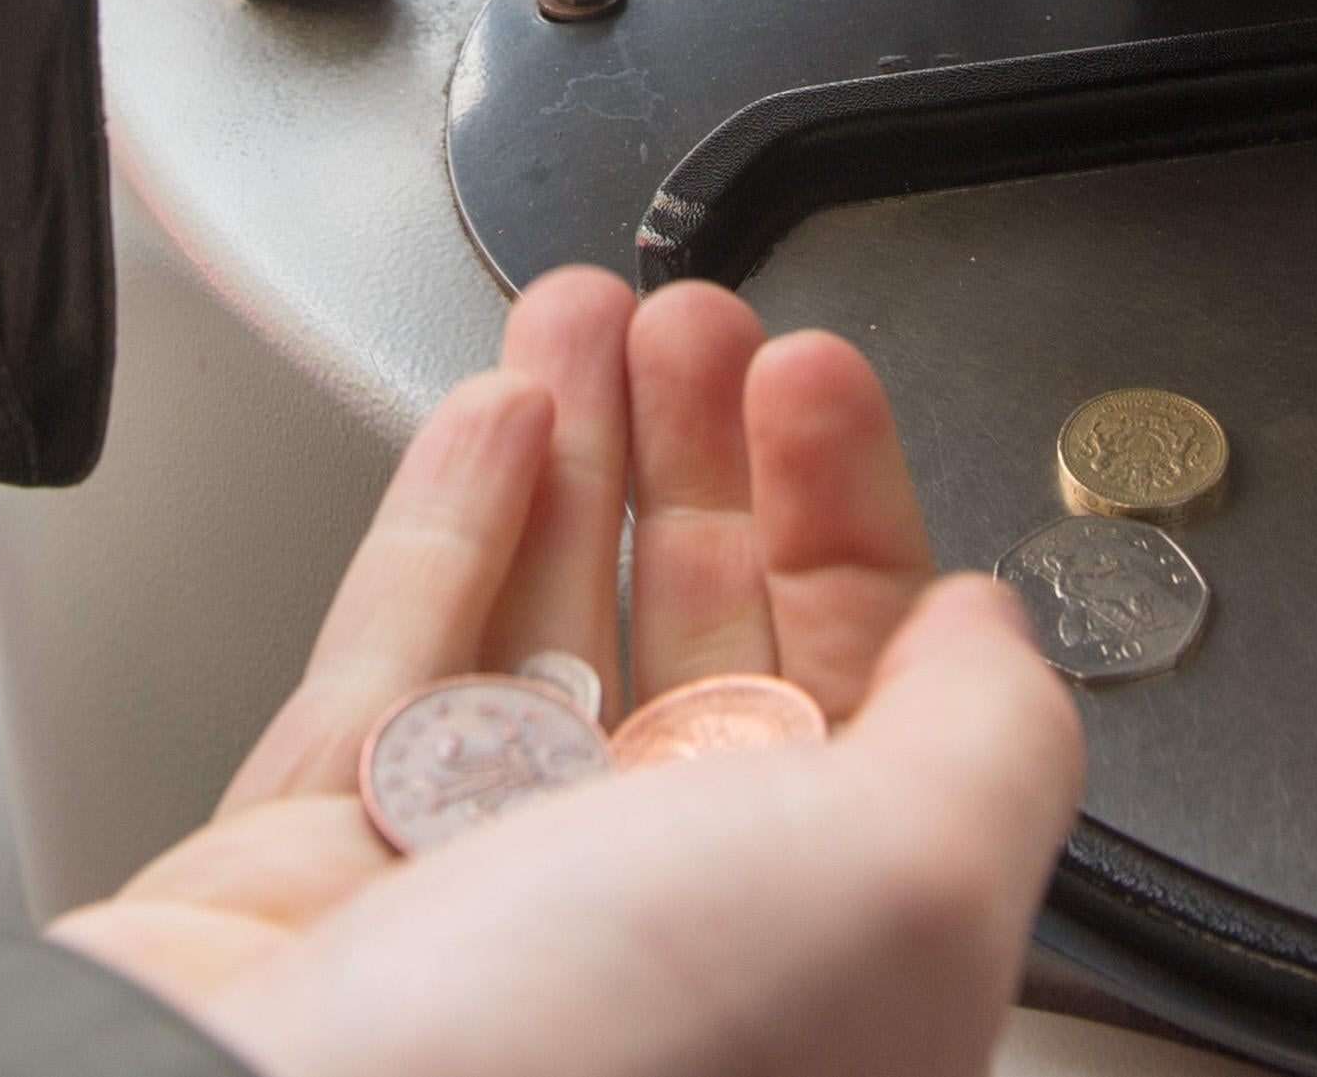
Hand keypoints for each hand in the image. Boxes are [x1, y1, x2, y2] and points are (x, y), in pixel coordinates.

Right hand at [48, 271, 1086, 1076]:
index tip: (814, 374)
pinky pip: (401, 655)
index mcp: (825, 945)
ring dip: (582, 450)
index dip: (851, 514)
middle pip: (708, 636)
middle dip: (711, 456)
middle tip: (699, 319)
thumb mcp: (907, 884)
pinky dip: (451, 519)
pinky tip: (493, 416)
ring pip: (550, 624)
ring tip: (588, 314)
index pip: (873, 689)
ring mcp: (483, 896)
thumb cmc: (589, 1067)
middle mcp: (659, 930)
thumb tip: (999, 641)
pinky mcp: (317, 861)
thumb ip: (993, 742)